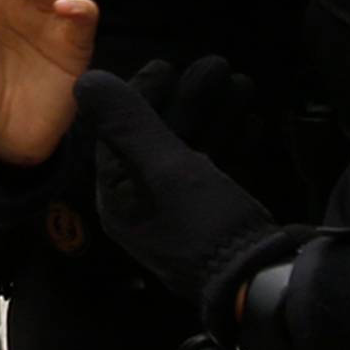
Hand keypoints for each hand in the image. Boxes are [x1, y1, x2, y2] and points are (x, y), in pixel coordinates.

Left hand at [74, 62, 299, 330]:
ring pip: (193, 148)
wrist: (264, 284)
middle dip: (188, 99)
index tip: (166, 65)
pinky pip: (218, 167)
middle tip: (215, 64)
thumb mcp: (166, 169)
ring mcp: (183, 213)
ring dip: (214, 112)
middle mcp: (145, 207)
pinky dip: (231, 138)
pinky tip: (251, 115)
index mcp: (120, 200)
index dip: (140, 95)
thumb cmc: (206, 227)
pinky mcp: (218, 216)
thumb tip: (85, 79)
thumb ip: (129, 123)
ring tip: (241, 80)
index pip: (119, 134)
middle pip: (160, 137)